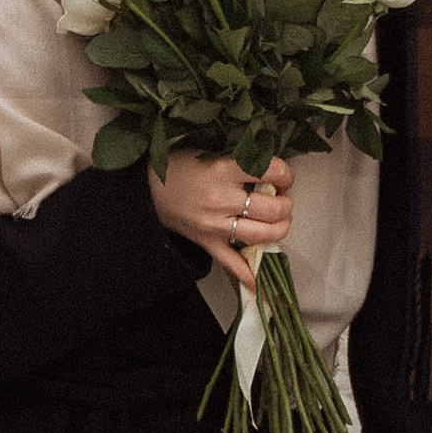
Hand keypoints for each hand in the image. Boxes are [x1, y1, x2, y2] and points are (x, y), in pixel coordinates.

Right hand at [150, 152, 293, 293]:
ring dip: (280, 229)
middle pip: (272, 209)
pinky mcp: (207, 242)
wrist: (145, 187)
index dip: (286, 174)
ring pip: (262, 235)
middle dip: (286, 204)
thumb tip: (274, 169)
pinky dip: (249, 275)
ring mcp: (214, 225)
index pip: (271, 172)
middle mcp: (220, 199)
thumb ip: (241, 159)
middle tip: (283, 199)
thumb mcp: (210, 150)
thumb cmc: (178, 165)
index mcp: (222, 170)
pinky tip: (262, 281)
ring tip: (280, 221)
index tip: (284, 176)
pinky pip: (232, 263)